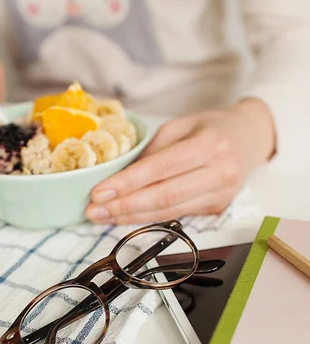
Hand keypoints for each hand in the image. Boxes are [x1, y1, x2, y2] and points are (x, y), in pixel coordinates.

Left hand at [86, 98, 274, 224]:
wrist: (249, 138)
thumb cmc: (211, 128)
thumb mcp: (181, 125)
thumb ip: (153, 151)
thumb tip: (119, 178)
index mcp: (210, 144)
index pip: (161, 168)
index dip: (127, 183)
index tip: (99, 192)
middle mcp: (220, 172)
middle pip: (164, 196)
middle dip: (125, 206)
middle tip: (94, 211)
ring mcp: (221, 195)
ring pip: (169, 212)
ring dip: (132, 217)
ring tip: (103, 217)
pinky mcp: (217, 209)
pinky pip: (177, 216)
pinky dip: (149, 218)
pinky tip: (127, 217)